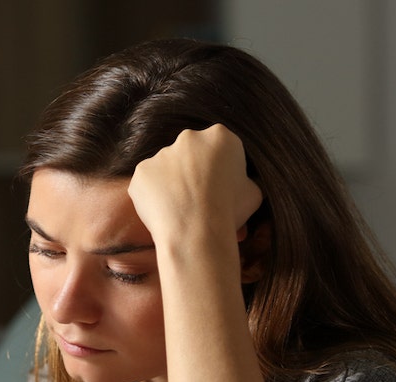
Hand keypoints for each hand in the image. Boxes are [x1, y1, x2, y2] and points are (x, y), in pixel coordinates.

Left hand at [127, 125, 263, 250]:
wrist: (196, 232)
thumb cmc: (229, 212)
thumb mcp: (254, 193)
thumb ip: (244, 180)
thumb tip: (240, 184)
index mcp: (220, 136)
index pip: (220, 149)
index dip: (221, 170)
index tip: (221, 189)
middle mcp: (189, 138)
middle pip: (191, 154)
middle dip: (194, 172)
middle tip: (199, 199)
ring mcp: (162, 153)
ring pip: (168, 168)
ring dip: (173, 184)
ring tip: (181, 210)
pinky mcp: (142, 171)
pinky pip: (149, 183)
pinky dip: (154, 196)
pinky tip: (165, 212)